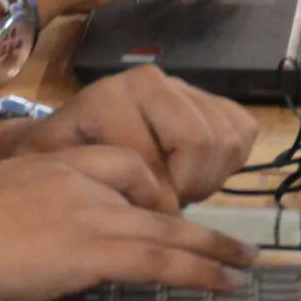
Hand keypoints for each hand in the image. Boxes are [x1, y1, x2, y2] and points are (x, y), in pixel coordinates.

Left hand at [0, 66, 261, 206]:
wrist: (70, 136)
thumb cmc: (60, 160)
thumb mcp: (57, 174)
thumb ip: (94, 189)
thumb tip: (146, 217)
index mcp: (109, 98)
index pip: (155, 158)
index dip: (154, 201)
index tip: (142, 218)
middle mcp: (149, 82)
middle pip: (200, 142)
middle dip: (188, 186)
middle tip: (167, 203)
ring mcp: (183, 86)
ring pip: (226, 138)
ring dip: (208, 177)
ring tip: (179, 189)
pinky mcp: (211, 97)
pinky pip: (242, 131)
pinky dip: (228, 162)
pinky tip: (198, 173)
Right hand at [0, 145, 255, 300]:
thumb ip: (20, 222)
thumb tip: (36, 251)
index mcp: (45, 162)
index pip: (114, 162)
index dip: (146, 186)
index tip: (162, 211)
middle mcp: (73, 177)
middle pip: (150, 186)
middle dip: (188, 216)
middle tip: (221, 241)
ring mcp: (85, 212)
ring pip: (166, 228)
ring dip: (212, 249)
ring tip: (244, 265)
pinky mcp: (89, 250)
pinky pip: (161, 260)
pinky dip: (201, 272)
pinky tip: (224, 285)